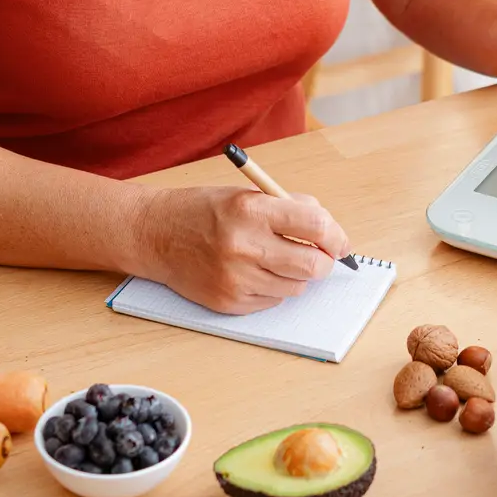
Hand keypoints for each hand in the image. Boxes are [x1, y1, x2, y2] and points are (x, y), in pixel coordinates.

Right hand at [125, 185, 351, 314]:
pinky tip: (255, 271)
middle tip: (320, 255)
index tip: (340, 242)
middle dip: (324, 261)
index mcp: (252, 210)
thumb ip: (292, 208)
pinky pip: (273, 300)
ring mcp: (236, 277)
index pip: (316, 227)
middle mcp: (244, 245)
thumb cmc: (205, 211)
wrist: (155, 234)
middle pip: (313, 265)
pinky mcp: (229, 301)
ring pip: (296, 286)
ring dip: (297, 275)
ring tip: (277, 258)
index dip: (337, 236)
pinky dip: (273, 287)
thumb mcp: (248, 194)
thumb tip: (330, 231)